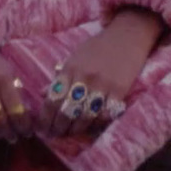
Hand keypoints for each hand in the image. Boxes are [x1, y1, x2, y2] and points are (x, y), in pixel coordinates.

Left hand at [42, 8, 163, 136]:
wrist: (127, 35)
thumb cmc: (98, 46)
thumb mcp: (75, 57)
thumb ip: (60, 76)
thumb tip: (43, 94)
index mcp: (70, 68)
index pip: (52, 99)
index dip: (45, 117)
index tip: (43, 128)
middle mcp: (84, 78)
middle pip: (66, 111)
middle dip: (58, 127)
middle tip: (55, 135)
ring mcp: (102, 85)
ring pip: (85, 117)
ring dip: (76, 129)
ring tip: (71, 133)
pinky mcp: (120, 91)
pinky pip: (105, 115)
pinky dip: (97, 123)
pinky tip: (92, 126)